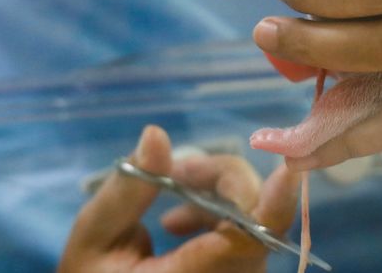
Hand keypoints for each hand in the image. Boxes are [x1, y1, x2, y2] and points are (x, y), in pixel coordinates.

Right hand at [59, 126, 298, 272]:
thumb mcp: (93, 239)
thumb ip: (126, 191)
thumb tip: (156, 135)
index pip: (244, 245)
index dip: (273, 205)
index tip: (288, 169)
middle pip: (256, 226)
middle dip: (224, 184)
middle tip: (176, 173)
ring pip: (256, 232)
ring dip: (221, 202)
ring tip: (169, 209)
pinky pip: (249, 244)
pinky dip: (222, 222)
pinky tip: (180, 225)